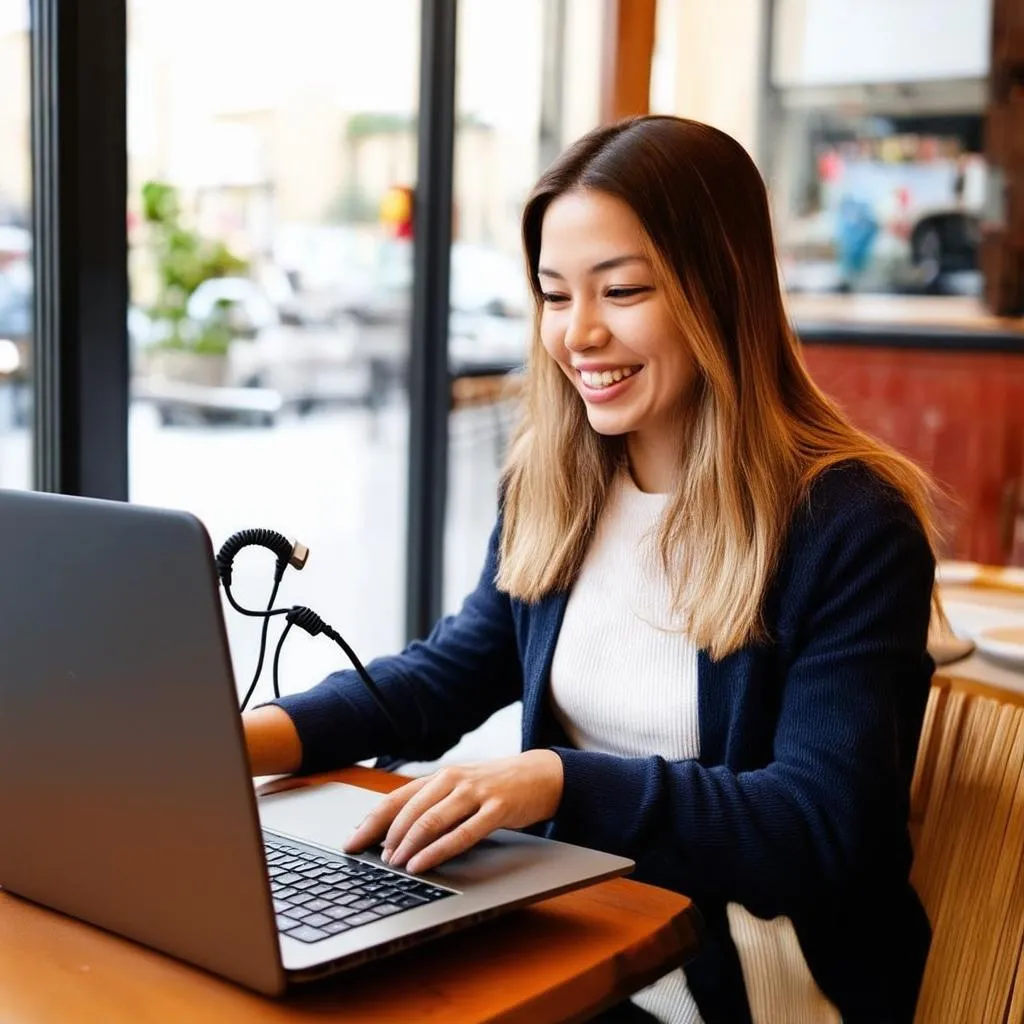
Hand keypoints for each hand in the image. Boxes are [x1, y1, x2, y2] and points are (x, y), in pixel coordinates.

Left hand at [344, 750, 563, 873]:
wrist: (540, 774)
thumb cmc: (494, 787)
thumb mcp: (460, 789)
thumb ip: (432, 806)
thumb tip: (392, 836)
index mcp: (440, 777)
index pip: (395, 799)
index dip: (370, 822)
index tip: (351, 843)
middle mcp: (453, 780)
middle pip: (409, 810)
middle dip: (385, 836)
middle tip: (370, 858)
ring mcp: (475, 793)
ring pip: (431, 820)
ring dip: (408, 844)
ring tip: (391, 864)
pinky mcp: (496, 809)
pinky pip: (462, 833)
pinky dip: (437, 851)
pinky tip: (422, 864)